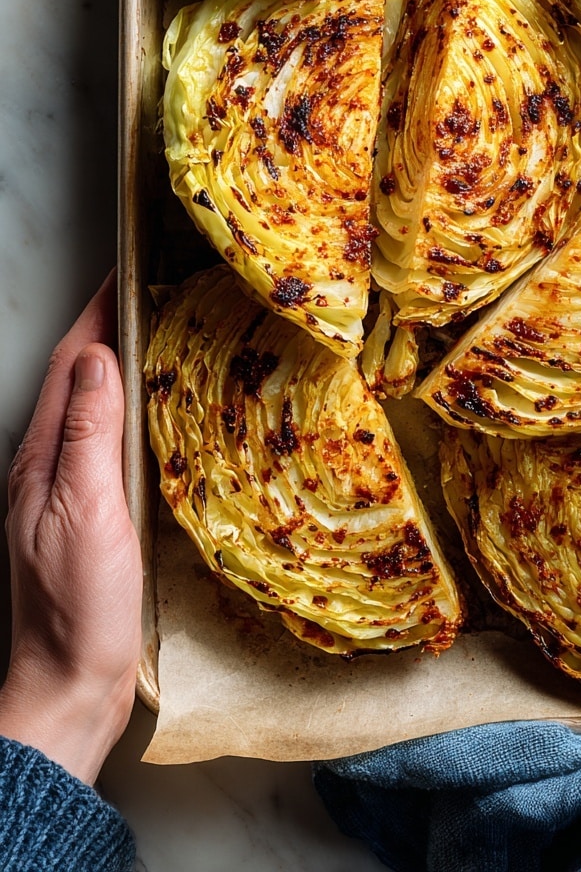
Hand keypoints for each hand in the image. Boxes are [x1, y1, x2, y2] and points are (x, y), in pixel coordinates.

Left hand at [0, 271, 141, 783]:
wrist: (70, 685)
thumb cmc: (78, 606)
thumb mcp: (86, 511)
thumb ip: (88, 433)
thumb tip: (99, 357)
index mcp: (41, 458)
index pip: (71, 365)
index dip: (98, 313)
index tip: (129, 271)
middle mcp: (48, 467)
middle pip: (78, 379)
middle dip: (111, 327)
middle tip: (157, 292)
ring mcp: (67, 492)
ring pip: (93, 408)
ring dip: (122, 366)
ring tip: (162, 335)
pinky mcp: (91, 515)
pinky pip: (108, 442)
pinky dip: (131, 410)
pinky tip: (156, 413)